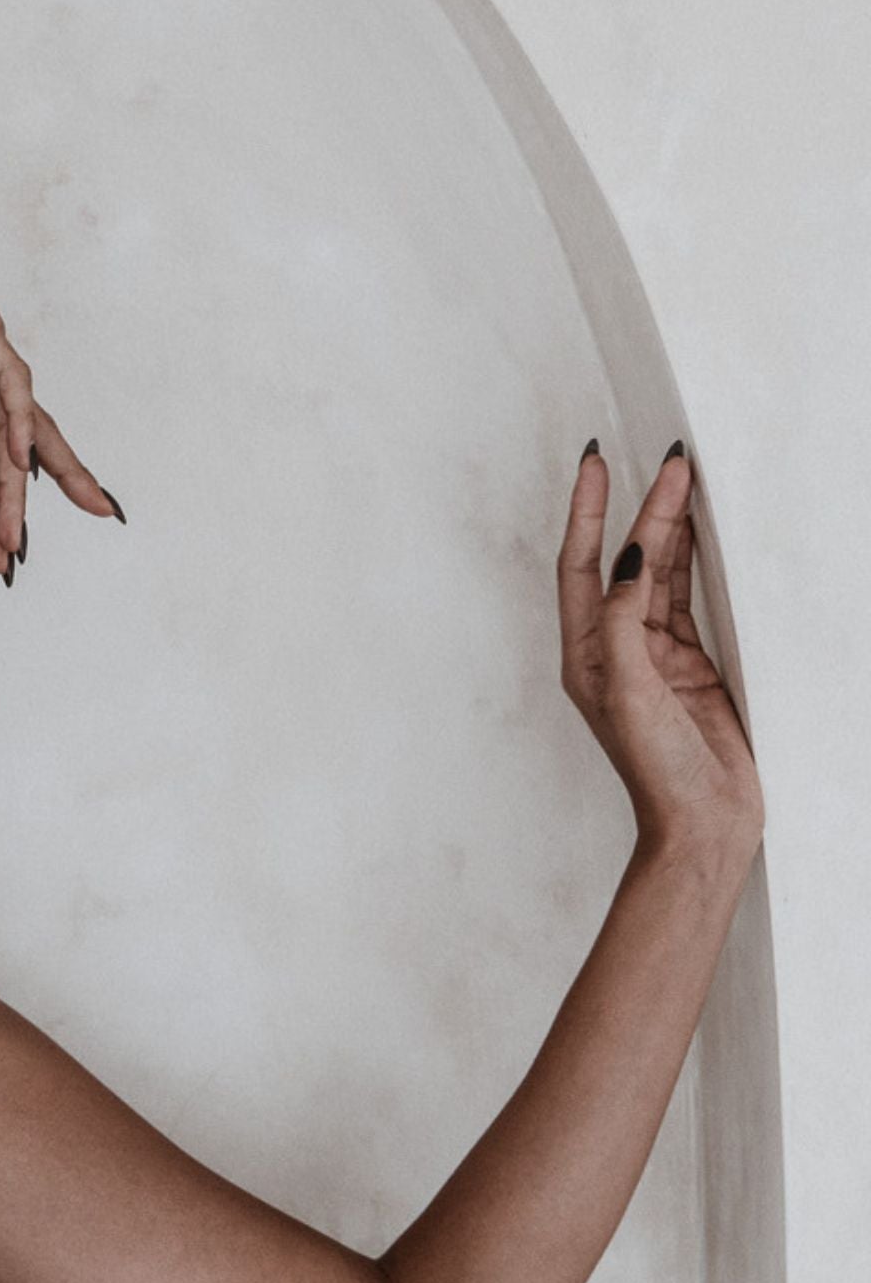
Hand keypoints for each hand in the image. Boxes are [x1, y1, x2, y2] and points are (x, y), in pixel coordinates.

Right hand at [0, 148, 118, 576]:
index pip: (2, 444)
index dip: (11, 495)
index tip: (10, 548)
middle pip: (19, 443)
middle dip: (22, 503)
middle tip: (18, 559)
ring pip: (13, 423)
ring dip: (15, 481)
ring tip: (12, 533)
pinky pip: (4, 379)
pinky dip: (15, 419)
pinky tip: (20, 460)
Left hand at [559, 445, 763, 861]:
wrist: (703, 823)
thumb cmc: (657, 769)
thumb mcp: (629, 689)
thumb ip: (624, 622)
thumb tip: (626, 559)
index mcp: (584, 654)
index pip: (579, 565)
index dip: (587, 511)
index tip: (597, 462)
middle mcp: (613, 648)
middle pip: (624, 561)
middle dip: (642, 509)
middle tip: (670, 460)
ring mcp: (653, 655)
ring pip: (661, 574)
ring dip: (671, 528)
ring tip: (687, 479)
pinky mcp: (691, 663)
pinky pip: (689, 597)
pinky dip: (696, 561)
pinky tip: (701, 530)